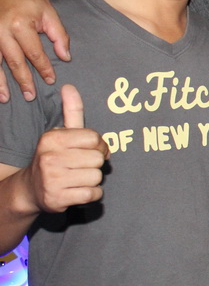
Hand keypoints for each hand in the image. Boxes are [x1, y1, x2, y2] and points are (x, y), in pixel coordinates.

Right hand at [0, 0, 70, 102]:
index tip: (50, 81)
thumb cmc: (33, 0)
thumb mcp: (51, 14)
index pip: (34, 54)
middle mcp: (2, 30)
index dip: (43, 69)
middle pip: (14, 61)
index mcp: (21, 25)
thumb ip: (60, 36)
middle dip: (22, 80)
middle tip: (30, 96)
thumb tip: (66, 58)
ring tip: (5, 98)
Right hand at [28, 84, 107, 211]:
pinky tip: (78, 190)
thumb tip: (69, 86)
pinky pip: (93, 194)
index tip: (90, 150)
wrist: (31, 189)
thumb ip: (71, 111)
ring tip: (77, 178)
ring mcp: (52, 179)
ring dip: (92, 180)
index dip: (99, 146)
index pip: (95, 139)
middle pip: (98, 159)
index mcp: (53, 138)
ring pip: (97, 177)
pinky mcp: (57, 199)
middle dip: (94, 164)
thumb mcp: (61, 133)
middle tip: (81, 166)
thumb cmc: (54, 157)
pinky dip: (92, 194)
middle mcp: (50, 157)